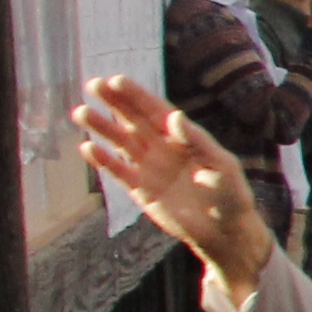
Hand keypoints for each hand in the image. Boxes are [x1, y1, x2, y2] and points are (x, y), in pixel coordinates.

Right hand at [70, 74, 277, 295]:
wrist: (224, 231)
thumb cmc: (230, 194)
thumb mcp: (221, 165)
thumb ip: (197, 141)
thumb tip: (174, 115)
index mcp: (183, 136)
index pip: (155, 110)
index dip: (136, 95)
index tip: (116, 80)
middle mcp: (163, 147)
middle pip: (133, 120)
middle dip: (114, 102)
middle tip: (92, 85)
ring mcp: (150, 168)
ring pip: (121, 142)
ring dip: (101, 127)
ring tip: (81, 112)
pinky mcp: (141, 190)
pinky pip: (118, 172)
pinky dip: (103, 160)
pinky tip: (87, 147)